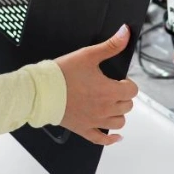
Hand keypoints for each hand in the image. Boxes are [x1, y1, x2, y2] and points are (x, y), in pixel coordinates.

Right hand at [54, 24, 138, 145]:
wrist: (41, 91)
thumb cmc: (62, 74)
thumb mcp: (88, 55)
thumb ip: (110, 46)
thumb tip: (125, 33)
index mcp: (109, 91)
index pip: (132, 91)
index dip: (127, 83)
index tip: (119, 80)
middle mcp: (105, 109)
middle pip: (127, 106)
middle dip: (123, 96)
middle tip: (112, 89)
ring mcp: (94, 121)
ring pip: (119, 122)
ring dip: (118, 113)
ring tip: (110, 104)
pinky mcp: (83, 129)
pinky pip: (102, 140)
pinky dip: (111, 140)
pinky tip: (116, 137)